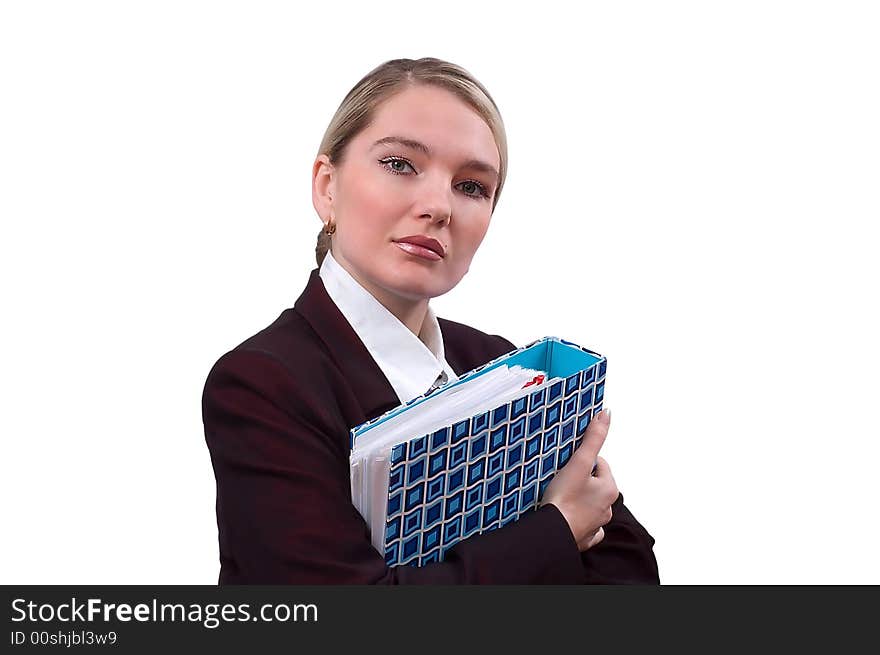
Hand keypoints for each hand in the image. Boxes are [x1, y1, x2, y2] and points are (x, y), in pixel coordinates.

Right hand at [539, 409, 618, 551]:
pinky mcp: (584, 538)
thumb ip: (593, 438)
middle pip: (594, 483)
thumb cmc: (564, 500)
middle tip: (561, 480)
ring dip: (578, 499)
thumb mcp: (578, 462)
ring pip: (589, 504)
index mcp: (610, 489)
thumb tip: (605, 414)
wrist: (551, 534)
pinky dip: (577, 520)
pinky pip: (584, 525)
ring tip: (559, 496)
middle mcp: (607, 507)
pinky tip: (565, 515)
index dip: (581, 461)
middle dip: (580, 480)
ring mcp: (596, 524)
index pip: (599, 464)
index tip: (568, 466)